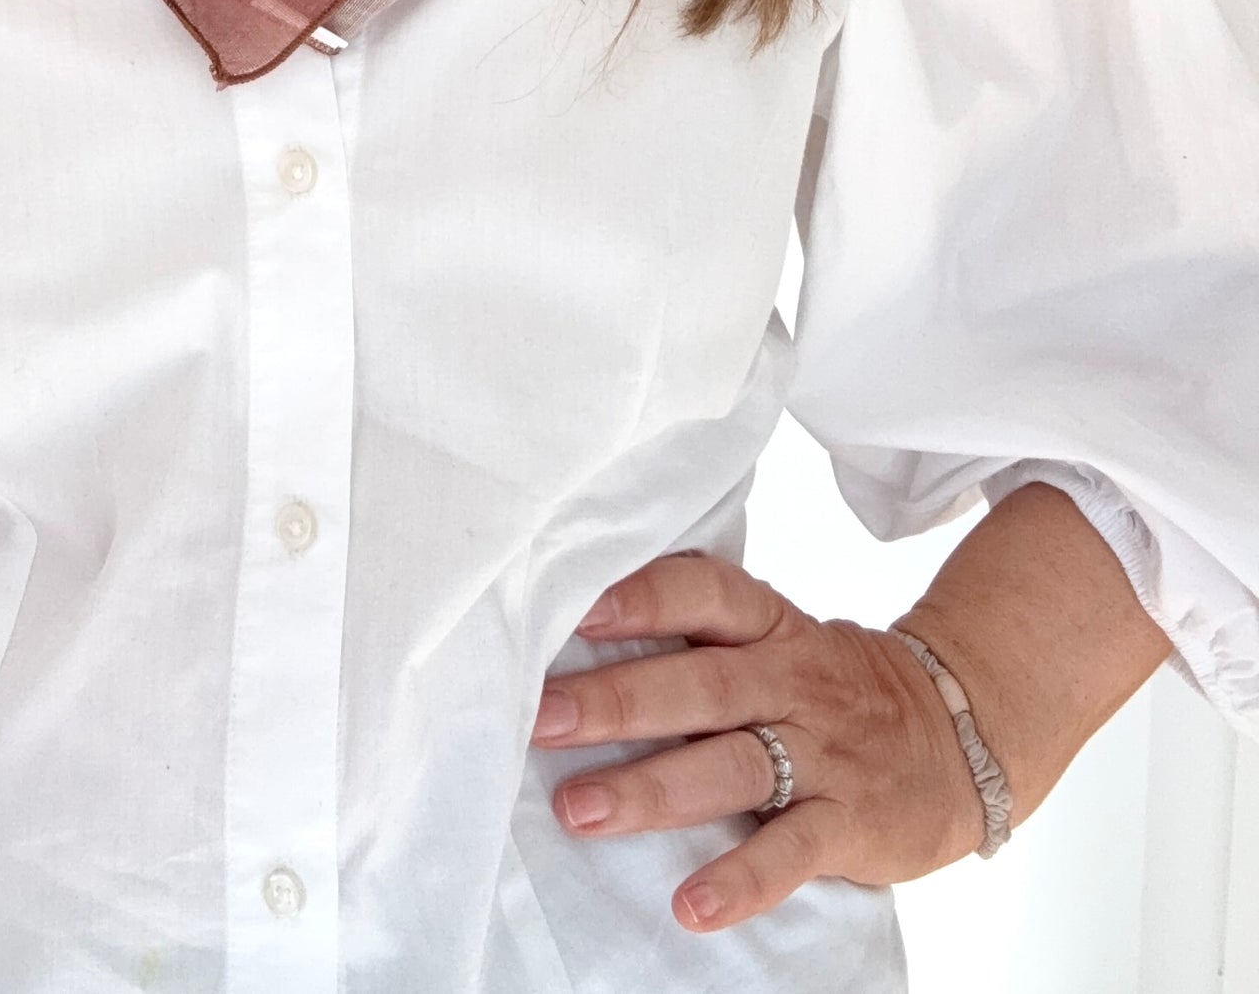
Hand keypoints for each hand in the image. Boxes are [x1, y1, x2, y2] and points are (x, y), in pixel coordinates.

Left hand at [529, 553, 982, 933]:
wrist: (959, 734)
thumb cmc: (831, 685)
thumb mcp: (776, 640)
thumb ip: (699, 640)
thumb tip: (578, 639)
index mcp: (768, 625)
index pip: (703, 592)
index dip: (643, 598)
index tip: (577, 610)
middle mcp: (792, 680)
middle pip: (701, 686)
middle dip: (617, 702)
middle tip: (541, 719)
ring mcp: (822, 751)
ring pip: (733, 766)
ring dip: (652, 790)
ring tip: (579, 810)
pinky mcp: (849, 822)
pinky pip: (792, 852)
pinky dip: (742, 880)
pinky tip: (691, 907)